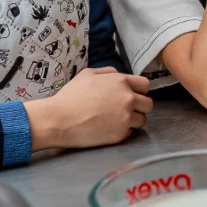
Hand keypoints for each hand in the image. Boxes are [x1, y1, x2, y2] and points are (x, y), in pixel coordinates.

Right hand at [26, 67, 152, 149]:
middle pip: (148, 104)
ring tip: (116, 120)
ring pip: (142, 120)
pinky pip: (130, 132)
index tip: (131, 95)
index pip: (145, 85)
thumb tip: (119, 75)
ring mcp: (125, 118)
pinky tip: (108, 129)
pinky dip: (122, 131)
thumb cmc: (70, 96)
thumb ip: (108, 72)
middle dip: (139, 107)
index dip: (139, 91)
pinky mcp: (121, 134)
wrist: (59, 119)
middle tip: (125, 110)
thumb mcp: (87, 74)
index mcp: (121, 82)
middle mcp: (128, 99)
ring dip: (133, 120)